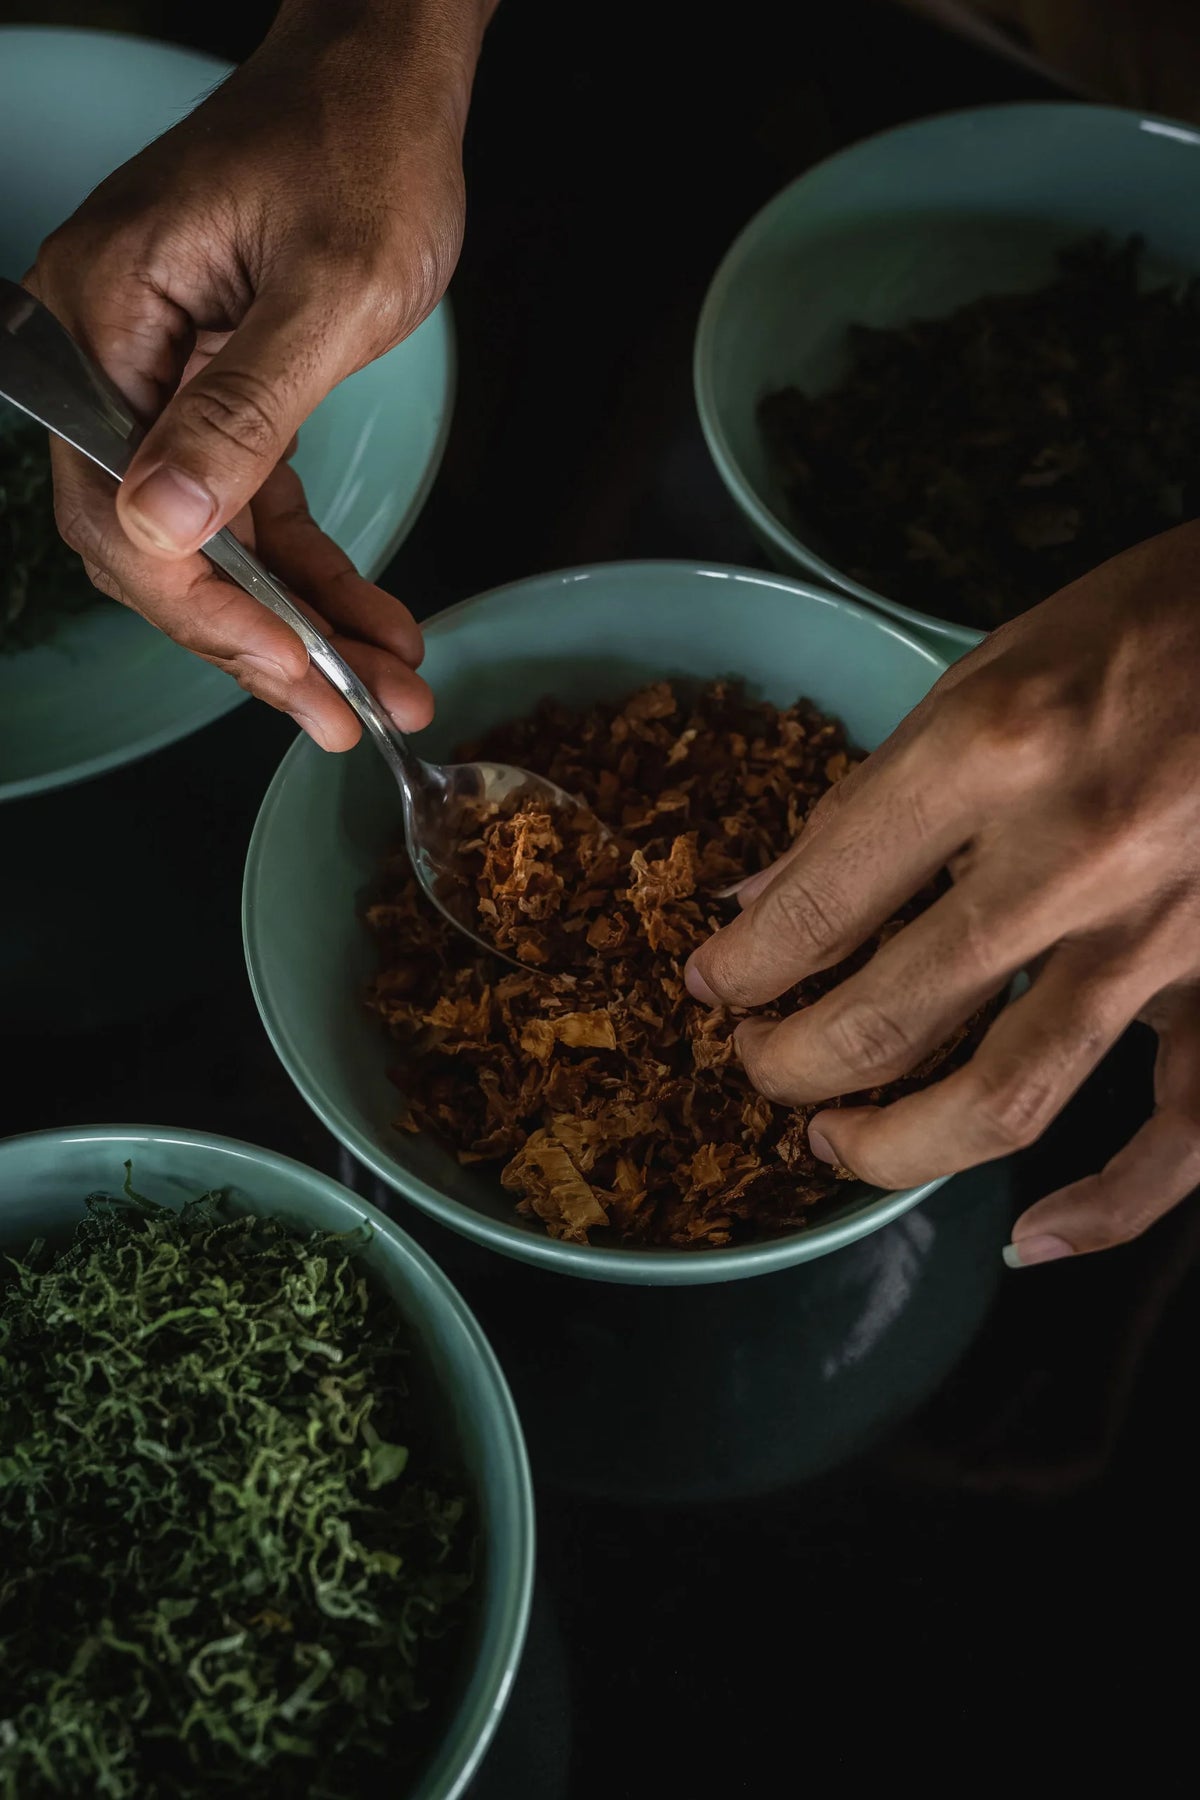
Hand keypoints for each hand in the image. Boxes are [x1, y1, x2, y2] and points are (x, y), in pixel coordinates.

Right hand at [27, 0, 493, 747]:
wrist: (389, 81)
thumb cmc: (361, 150)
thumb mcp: (323, 291)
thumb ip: (242, 411)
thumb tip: (162, 524)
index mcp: (97, 321)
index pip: (115, 505)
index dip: (197, 606)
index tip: (286, 668)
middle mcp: (109, 359)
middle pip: (160, 545)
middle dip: (260, 642)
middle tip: (343, 716)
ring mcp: (160, 382)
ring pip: (215, 545)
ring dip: (301, 625)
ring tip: (384, 689)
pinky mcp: (218, 394)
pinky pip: (254, 510)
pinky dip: (315, 573)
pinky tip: (374, 624)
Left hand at [686, 522, 1199, 1264]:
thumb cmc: (1145, 627)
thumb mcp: (982, 670)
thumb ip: (869, 800)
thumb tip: (760, 900)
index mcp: (992, 752)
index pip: (819, 903)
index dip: (742, 966)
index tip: (714, 985)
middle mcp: (1072, 854)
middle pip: (889, 1015)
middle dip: (790, 1062)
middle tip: (759, 1062)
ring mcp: (1164, 932)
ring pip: (1008, 1096)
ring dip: (896, 1146)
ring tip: (834, 1142)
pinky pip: (1180, 1135)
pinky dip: (1111, 1207)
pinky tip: (1034, 1236)